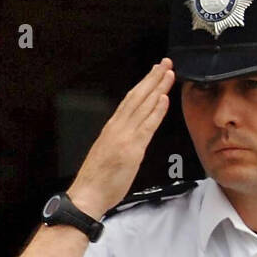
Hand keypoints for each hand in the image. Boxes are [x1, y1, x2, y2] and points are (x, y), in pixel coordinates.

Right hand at [68, 58, 175, 214]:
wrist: (87, 194)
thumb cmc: (98, 179)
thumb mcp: (110, 153)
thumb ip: (122, 140)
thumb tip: (136, 133)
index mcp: (113, 127)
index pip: (131, 100)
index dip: (145, 84)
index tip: (156, 72)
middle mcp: (118, 127)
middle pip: (138, 96)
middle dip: (153, 78)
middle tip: (166, 63)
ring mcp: (124, 136)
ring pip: (143, 106)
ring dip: (157, 87)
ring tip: (168, 73)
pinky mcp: (131, 149)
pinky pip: (146, 126)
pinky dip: (156, 111)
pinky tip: (163, 98)